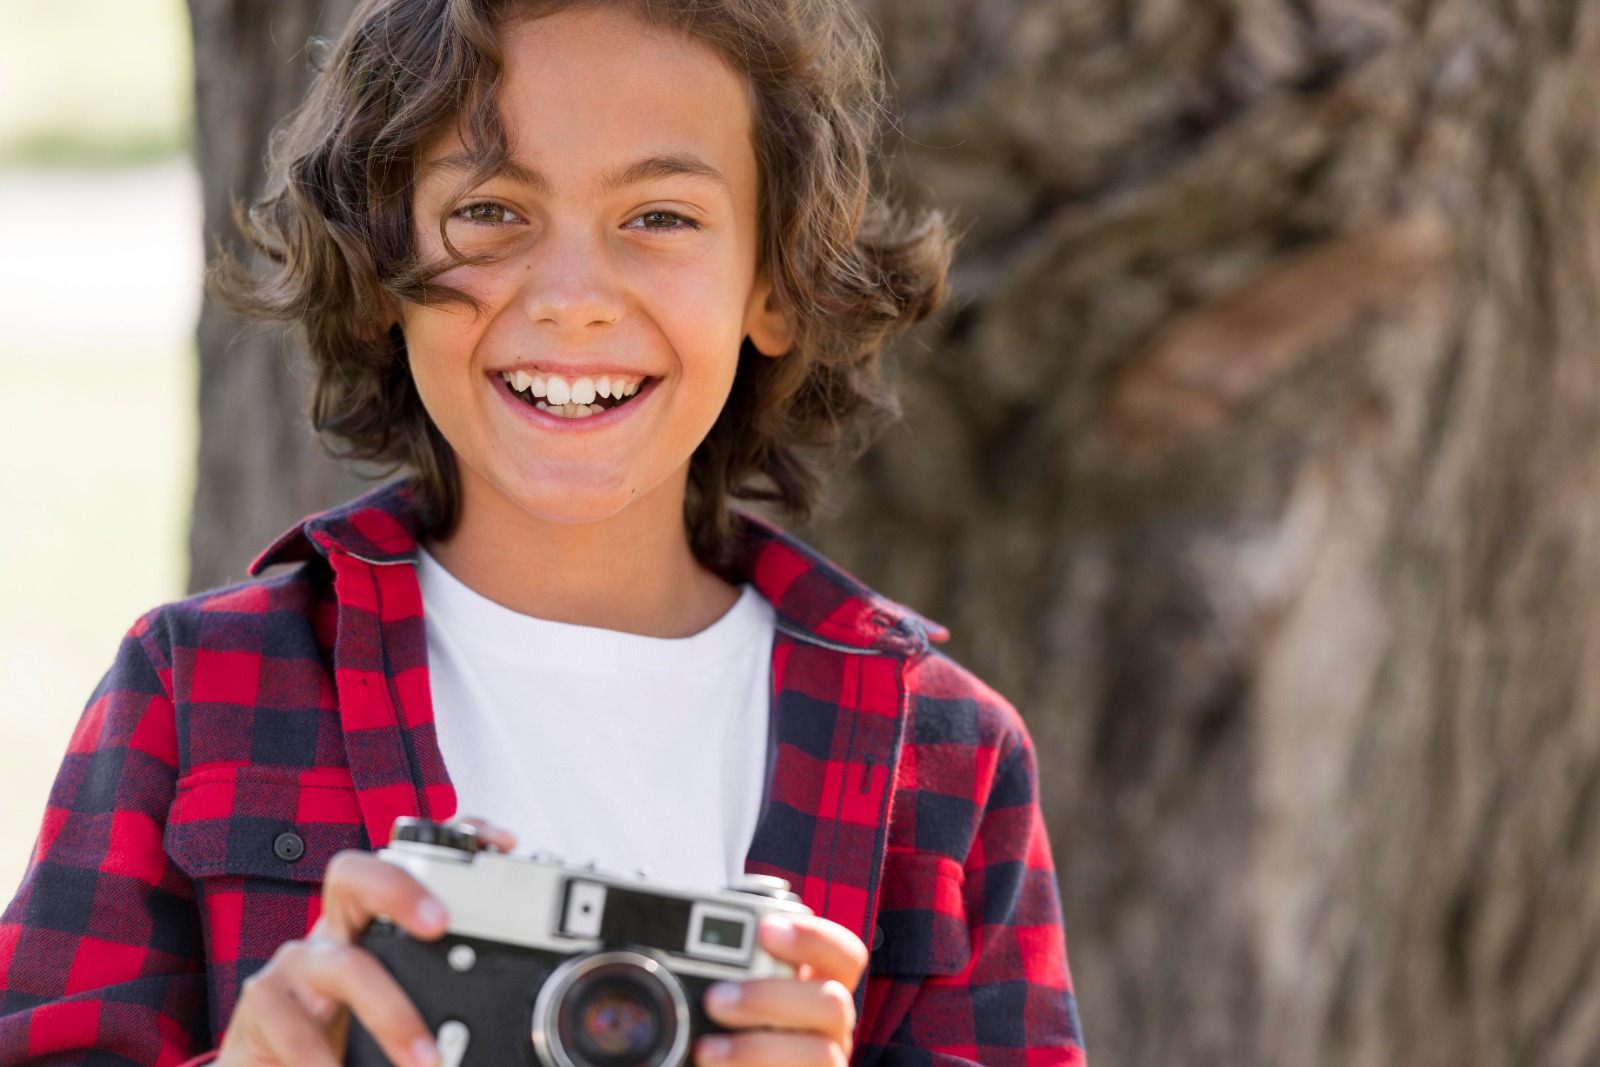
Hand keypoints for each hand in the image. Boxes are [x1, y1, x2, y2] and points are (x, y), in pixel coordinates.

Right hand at [215, 818, 515, 1066]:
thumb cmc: (343, 1037)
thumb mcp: (400, 1009)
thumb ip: (445, 1000)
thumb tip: (518, 1029)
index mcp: (372, 925)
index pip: (406, 861)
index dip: (452, 838)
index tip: (502, 845)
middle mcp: (332, 932)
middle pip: (355, 876)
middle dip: (399, 887)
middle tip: (441, 923)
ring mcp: (293, 965)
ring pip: (344, 964)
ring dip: (391, 1014)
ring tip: (426, 1059)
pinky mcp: (260, 1006)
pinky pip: (290, 1024)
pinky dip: (318, 1057)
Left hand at [697, 914, 868, 1066]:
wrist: (708, 1064)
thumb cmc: (721, 1031)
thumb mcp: (720, 994)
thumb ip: (711, 972)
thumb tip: (657, 938)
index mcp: (814, 987)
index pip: (843, 955)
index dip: (813, 937)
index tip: (766, 928)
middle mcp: (828, 1026)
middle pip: (834, 1002)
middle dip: (771, 997)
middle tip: (715, 999)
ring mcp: (825, 1063)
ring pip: (822, 1054)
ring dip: (758, 1048)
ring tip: (705, 1050)